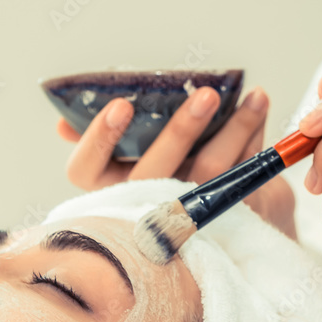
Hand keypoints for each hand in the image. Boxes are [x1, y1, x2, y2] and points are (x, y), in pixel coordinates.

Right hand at [57, 86, 294, 236]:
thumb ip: (105, 137)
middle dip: (182, 130)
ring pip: (207, 176)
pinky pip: (240, 180)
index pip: (85, 169)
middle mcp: (141, 208)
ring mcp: (183, 219)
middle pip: (156, 172)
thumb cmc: (164, 174)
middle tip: (207, 95)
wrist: (220, 226)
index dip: (99, 139)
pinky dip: (254, 144)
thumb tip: (63, 124)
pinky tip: (258, 113)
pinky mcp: (224, 222)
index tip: (122, 106)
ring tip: (254, 98)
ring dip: (234, 131)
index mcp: (108, 188)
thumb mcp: (129, 156)